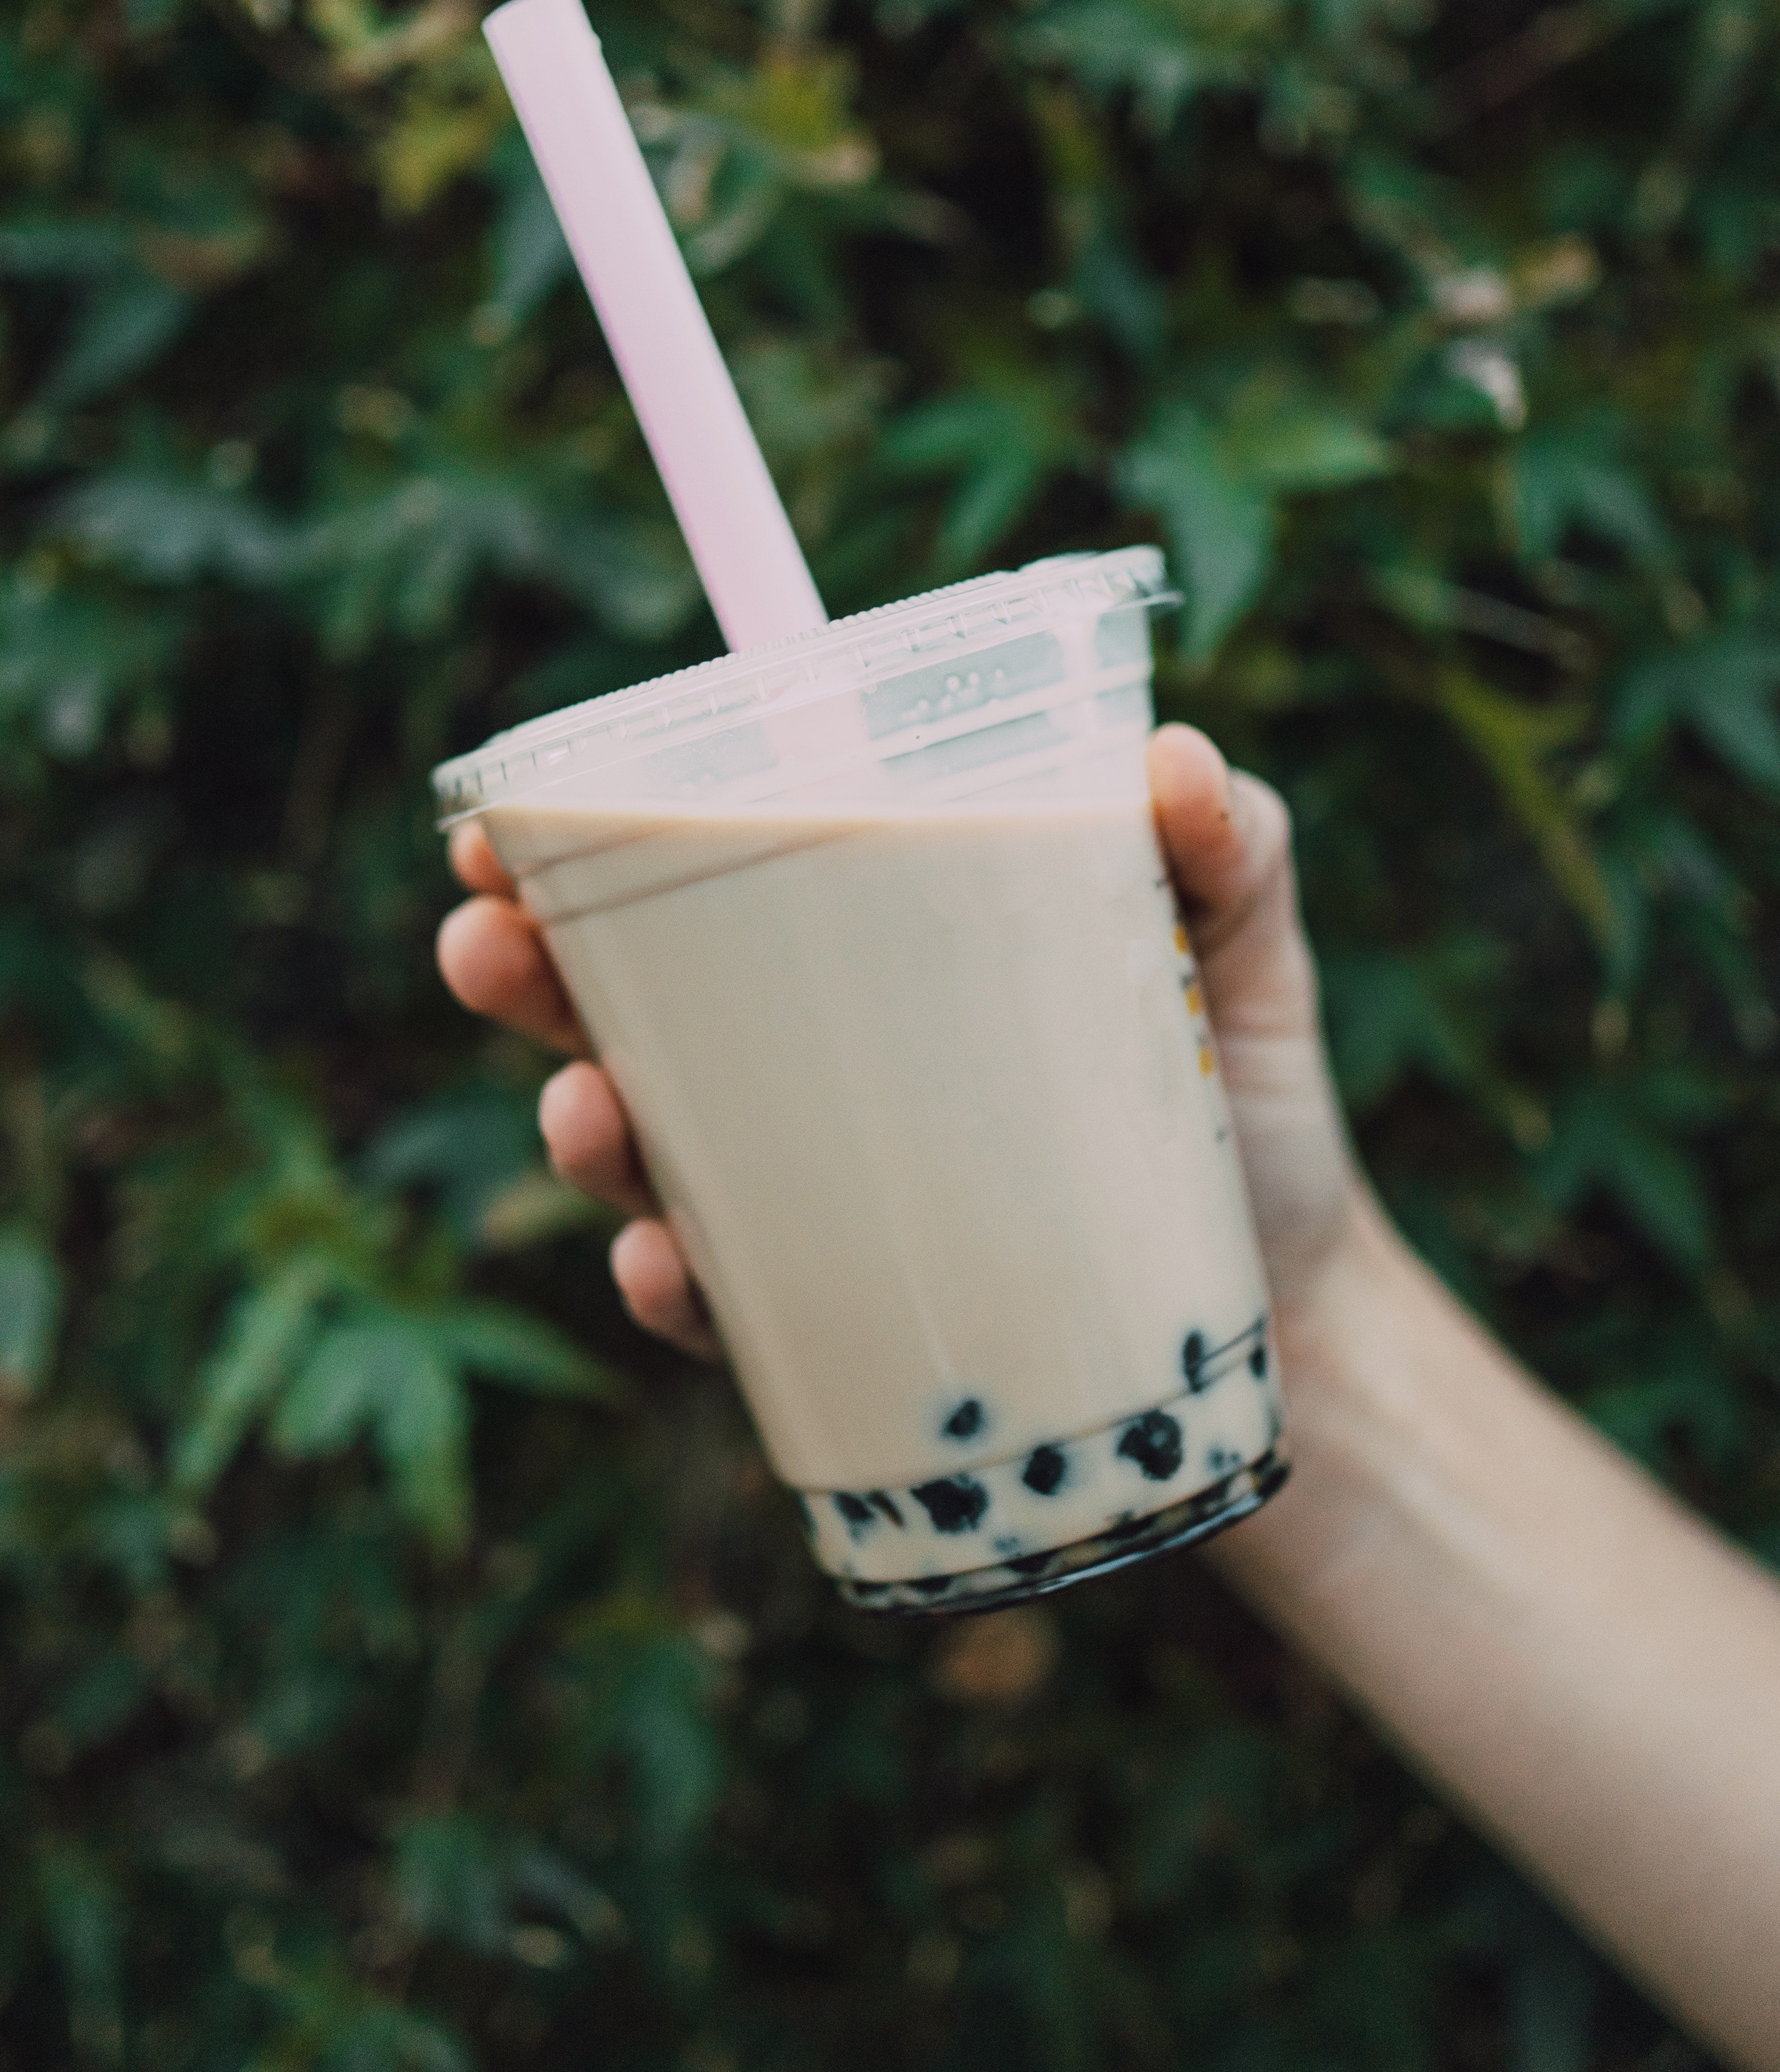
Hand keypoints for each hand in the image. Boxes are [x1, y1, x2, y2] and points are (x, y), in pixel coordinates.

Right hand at [435, 725, 1364, 1353]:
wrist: (1292, 1315)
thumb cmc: (1239, 1100)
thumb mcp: (1246, 952)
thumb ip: (1229, 843)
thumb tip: (1172, 753)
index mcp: (865, 949)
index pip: (697, 882)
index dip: (577, 846)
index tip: (502, 822)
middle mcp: (813, 1069)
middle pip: (624, 1011)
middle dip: (527, 975)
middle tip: (485, 942)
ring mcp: (819, 1197)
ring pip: (650, 1158)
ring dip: (586, 1133)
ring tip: (586, 1112)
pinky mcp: (853, 1318)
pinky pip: (736, 1308)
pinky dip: (687, 1288)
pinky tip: (673, 1265)